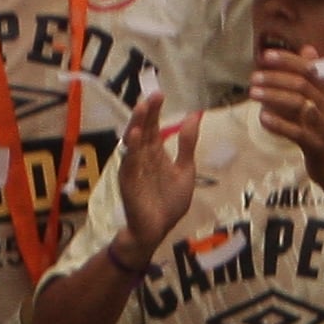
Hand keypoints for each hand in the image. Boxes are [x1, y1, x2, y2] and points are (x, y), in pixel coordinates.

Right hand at [112, 91, 199, 258]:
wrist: (157, 229)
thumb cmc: (169, 202)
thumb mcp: (185, 169)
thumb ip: (186, 144)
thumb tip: (194, 115)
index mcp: (155, 152)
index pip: (154, 127)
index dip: (156, 111)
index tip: (159, 94)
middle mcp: (142, 156)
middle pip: (143, 129)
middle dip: (147, 113)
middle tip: (153, 95)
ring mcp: (134, 168)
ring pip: (133, 142)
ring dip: (137, 124)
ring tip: (143, 108)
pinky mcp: (129, 181)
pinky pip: (129, 162)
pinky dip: (131, 149)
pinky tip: (134, 136)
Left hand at [248, 46, 323, 187]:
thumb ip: (314, 78)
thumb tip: (307, 49)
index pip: (310, 68)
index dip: (287, 60)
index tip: (266, 56)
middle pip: (302, 84)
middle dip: (275, 78)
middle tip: (254, 77)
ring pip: (299, 105)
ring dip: (273, 97)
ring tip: (254, 93)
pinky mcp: (317, 145)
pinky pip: (296, 132)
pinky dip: (278, 123)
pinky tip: (263, 118)